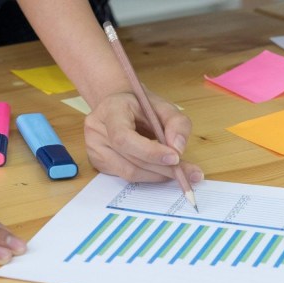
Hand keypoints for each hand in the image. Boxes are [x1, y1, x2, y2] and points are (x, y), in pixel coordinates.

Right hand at [83, 91, 203, 184]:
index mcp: (109, 110)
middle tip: (189, 173)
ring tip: (180, 173)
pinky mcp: (99, 163)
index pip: (124, 138)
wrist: (118, 106)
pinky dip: (148, 176)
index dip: (150, 152)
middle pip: (130, 160)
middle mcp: (96, 130)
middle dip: (162, 168)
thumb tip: (178, 149)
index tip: (175, 158)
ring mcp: (94, 149)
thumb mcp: (163, 106)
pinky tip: (161, 170)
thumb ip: (176, 123)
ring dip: (158, 176)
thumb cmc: (140, 105)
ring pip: (129, 173)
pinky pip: (126, 177)